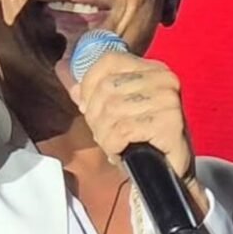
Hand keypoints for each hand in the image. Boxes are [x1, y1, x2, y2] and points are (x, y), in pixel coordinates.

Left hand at [71, 52, 209, 215]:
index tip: (86, 108)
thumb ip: (92, 90)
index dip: (89, 84)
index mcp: (152, 68)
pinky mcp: (170, 123)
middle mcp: (163, 79)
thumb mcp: (117, 109)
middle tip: (104, 134)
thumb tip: (62, 68)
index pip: (109, 60)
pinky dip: (114, 145)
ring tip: (113, 145)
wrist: (170, 173)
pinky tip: (121, 152)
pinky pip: (123, 130)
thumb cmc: (142, 139)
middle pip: (107, 88)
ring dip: (105, 135)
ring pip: (112, 111)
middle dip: (96, 117)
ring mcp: (168, 100)